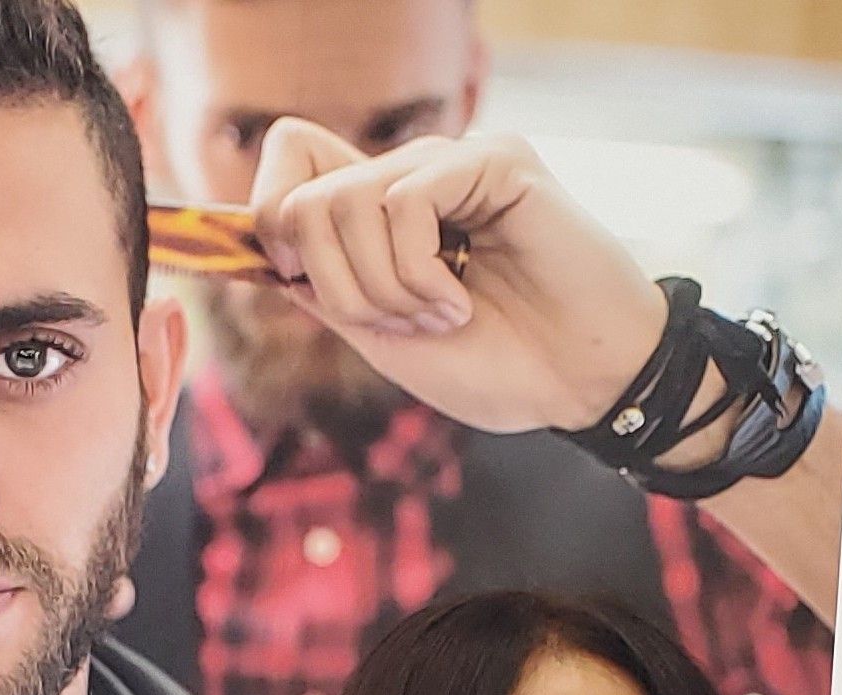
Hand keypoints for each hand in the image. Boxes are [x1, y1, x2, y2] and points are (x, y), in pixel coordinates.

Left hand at [249, 119, 669, 434]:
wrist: (582, 385)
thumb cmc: (502, 369)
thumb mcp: (388, 341)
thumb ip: (329, 293)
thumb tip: (258, 255)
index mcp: (383, 213)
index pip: (289, 162)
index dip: (269, 225)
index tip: (300, 289)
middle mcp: (411, 174)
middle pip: (302, 196)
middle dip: (337, 285)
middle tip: (403, 324)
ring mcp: (451, 162)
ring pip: (346, 202)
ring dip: (385, 287)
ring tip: (445, 316)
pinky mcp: (492, 161)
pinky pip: (404, 202)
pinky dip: (420, 273)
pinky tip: (464, 300)